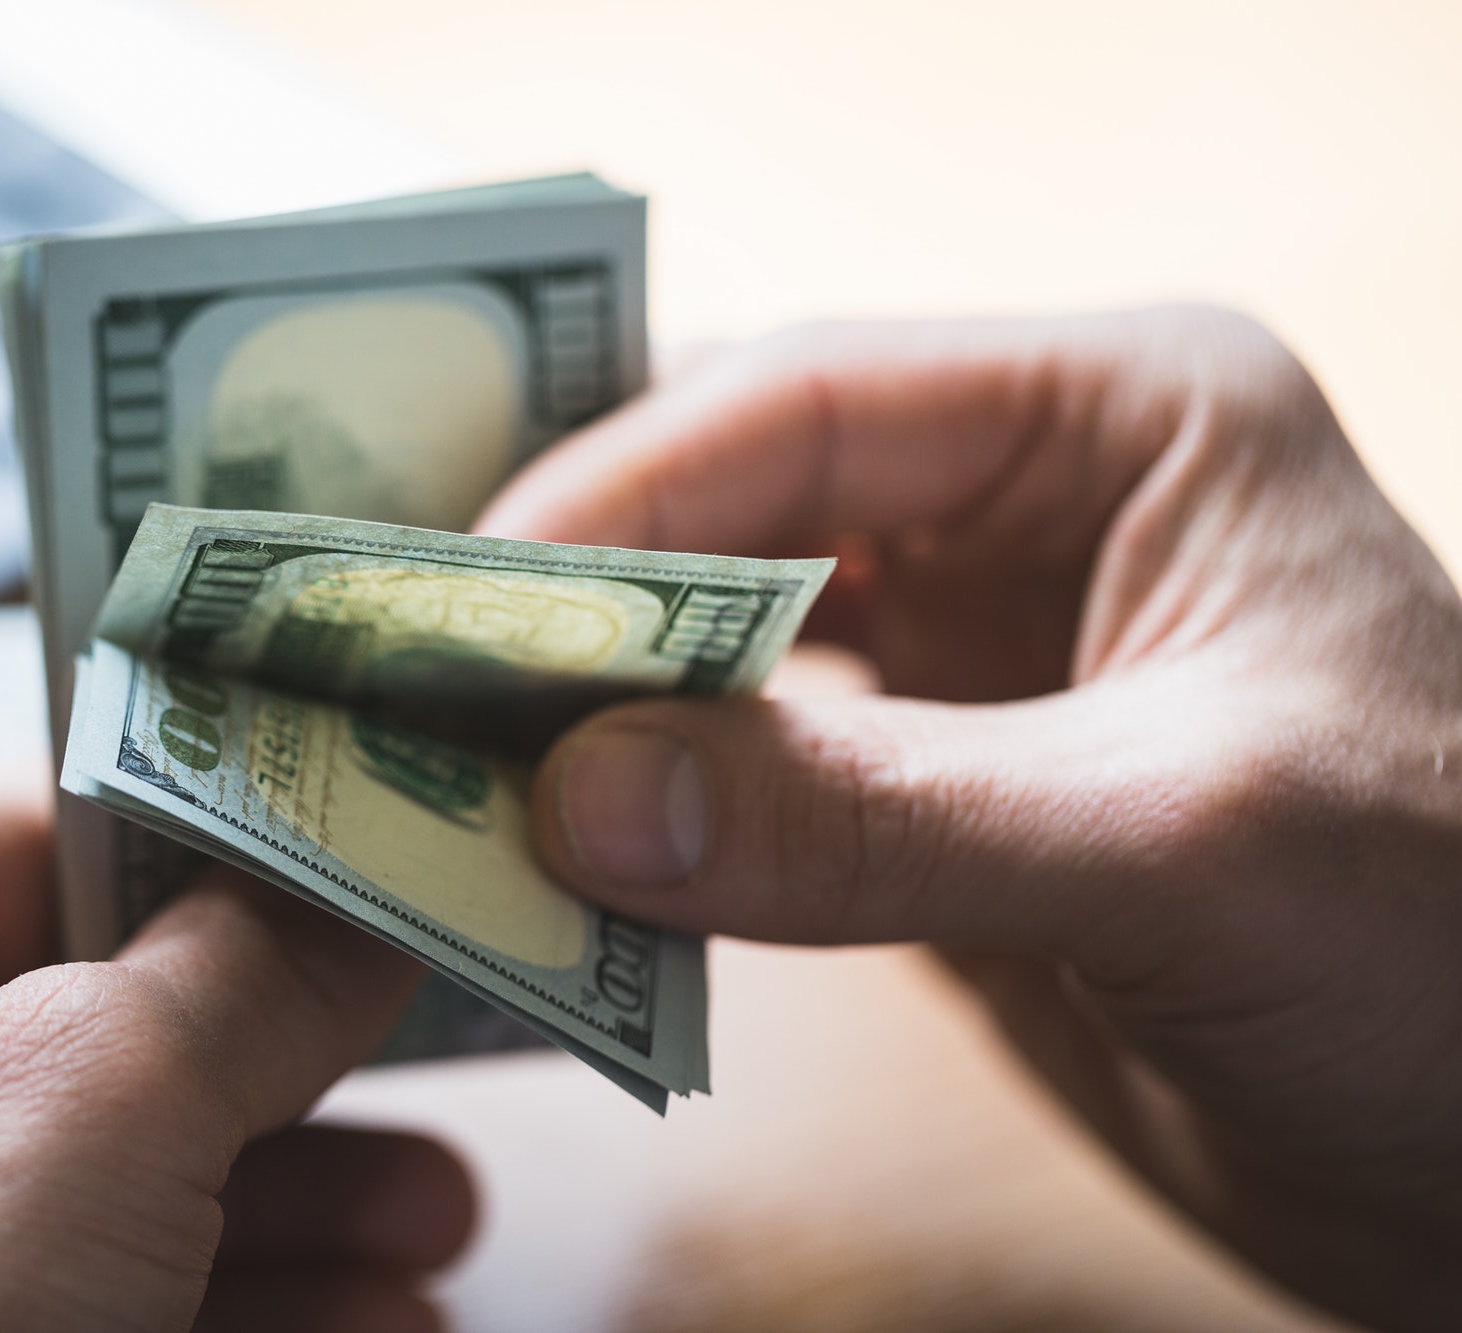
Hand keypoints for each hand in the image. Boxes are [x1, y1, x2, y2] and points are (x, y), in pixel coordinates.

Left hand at [0, 768, 472, 1331]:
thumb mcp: (85, 1112)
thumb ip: (254, 971)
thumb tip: (383, 885)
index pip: (46, 811)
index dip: (243, 825)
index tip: (400, 840)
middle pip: (109, 998)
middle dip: (295, 1053)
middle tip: (441, 1031)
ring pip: (127, 1158)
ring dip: (304, 1198)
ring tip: (434, 1222)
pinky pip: (105, 1278)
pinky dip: (246, 1295)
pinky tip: (376, 1319)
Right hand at [477, 307, 1461, 1330]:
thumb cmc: (1451, 955)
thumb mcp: (1174, 854)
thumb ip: (873, 817)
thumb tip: (575, 798)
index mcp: (1118, 418)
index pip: (805, 400)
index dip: (619, 491)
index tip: (457, 601)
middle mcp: (1026, 502)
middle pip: (735, 491)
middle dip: (575, 575)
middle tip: (401, 653)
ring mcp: (971, 649)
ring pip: (719, 625)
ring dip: (589, 693)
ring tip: (436, 746)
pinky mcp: (926, 784)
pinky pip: (740, 761)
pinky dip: (641, 798)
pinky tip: (543, 837)